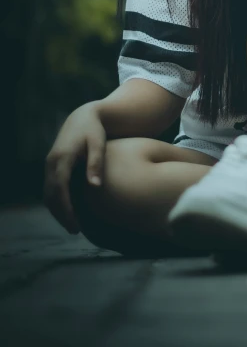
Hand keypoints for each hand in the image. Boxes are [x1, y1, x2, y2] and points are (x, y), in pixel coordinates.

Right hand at [43, 102, 106, 234]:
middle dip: (60, 214)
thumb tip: (95, 186)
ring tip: (73, 224)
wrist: (83, 116)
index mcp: (62, 157)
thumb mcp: (98, 143)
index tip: (75, 224)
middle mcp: (51, 162)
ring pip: (47, 193)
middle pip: (50, 194)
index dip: (66, 209)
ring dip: (57, 210)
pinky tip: (70, 210)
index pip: (60, 189)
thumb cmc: (94, 130)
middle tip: (75, 230)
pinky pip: (50, 188)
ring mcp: (49, 164)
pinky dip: (57, 201)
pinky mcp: (52, 165)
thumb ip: (96, 163)